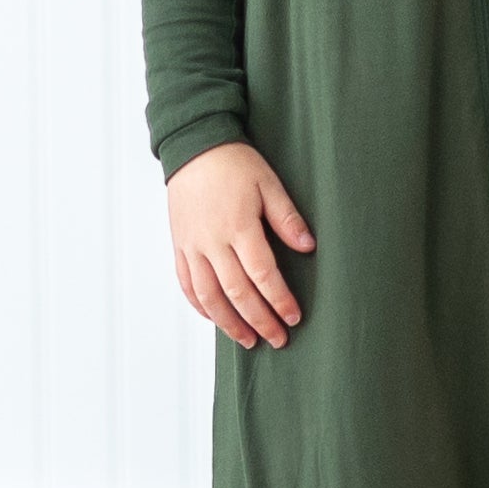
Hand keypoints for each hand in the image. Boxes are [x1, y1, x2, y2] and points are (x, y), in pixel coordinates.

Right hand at [164, 141, 313, 348]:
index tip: (294, 318)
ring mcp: (192, 246)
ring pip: (209, 296)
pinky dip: (201, 306)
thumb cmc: (235, 163)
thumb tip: (309, 246)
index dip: (279, 300)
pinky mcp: (180, 246)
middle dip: (260, 321)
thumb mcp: (269, 183)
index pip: (262, 275)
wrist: (194, 147)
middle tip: (278, 340)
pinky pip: (187, 284)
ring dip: (229, 323)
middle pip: (237, 293)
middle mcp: (212, 242)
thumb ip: (287, 218)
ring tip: (249, 340)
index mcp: (239, 226)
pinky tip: (216, 319)